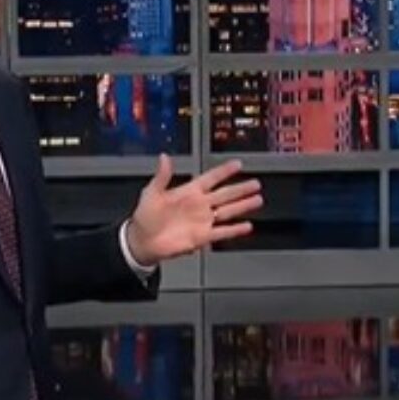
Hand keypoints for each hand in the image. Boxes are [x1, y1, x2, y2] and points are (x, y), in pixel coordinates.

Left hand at [127, 154, 262, 265]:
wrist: (142, 242)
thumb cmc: (145, 217)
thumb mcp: (151, 193)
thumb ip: (162, 176)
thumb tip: (164, 157)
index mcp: (188, 192)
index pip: (211, 178)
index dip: (224, 171)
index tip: (237, 164)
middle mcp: (199, 205)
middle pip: (225, 194)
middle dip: (241, 188)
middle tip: (255, 183)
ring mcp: (202, 221)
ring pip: (228, 211)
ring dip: (242, 206)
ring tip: (257, 200)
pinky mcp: (202, 237)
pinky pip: (222, 232)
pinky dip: (234, 229)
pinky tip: (246, 226)